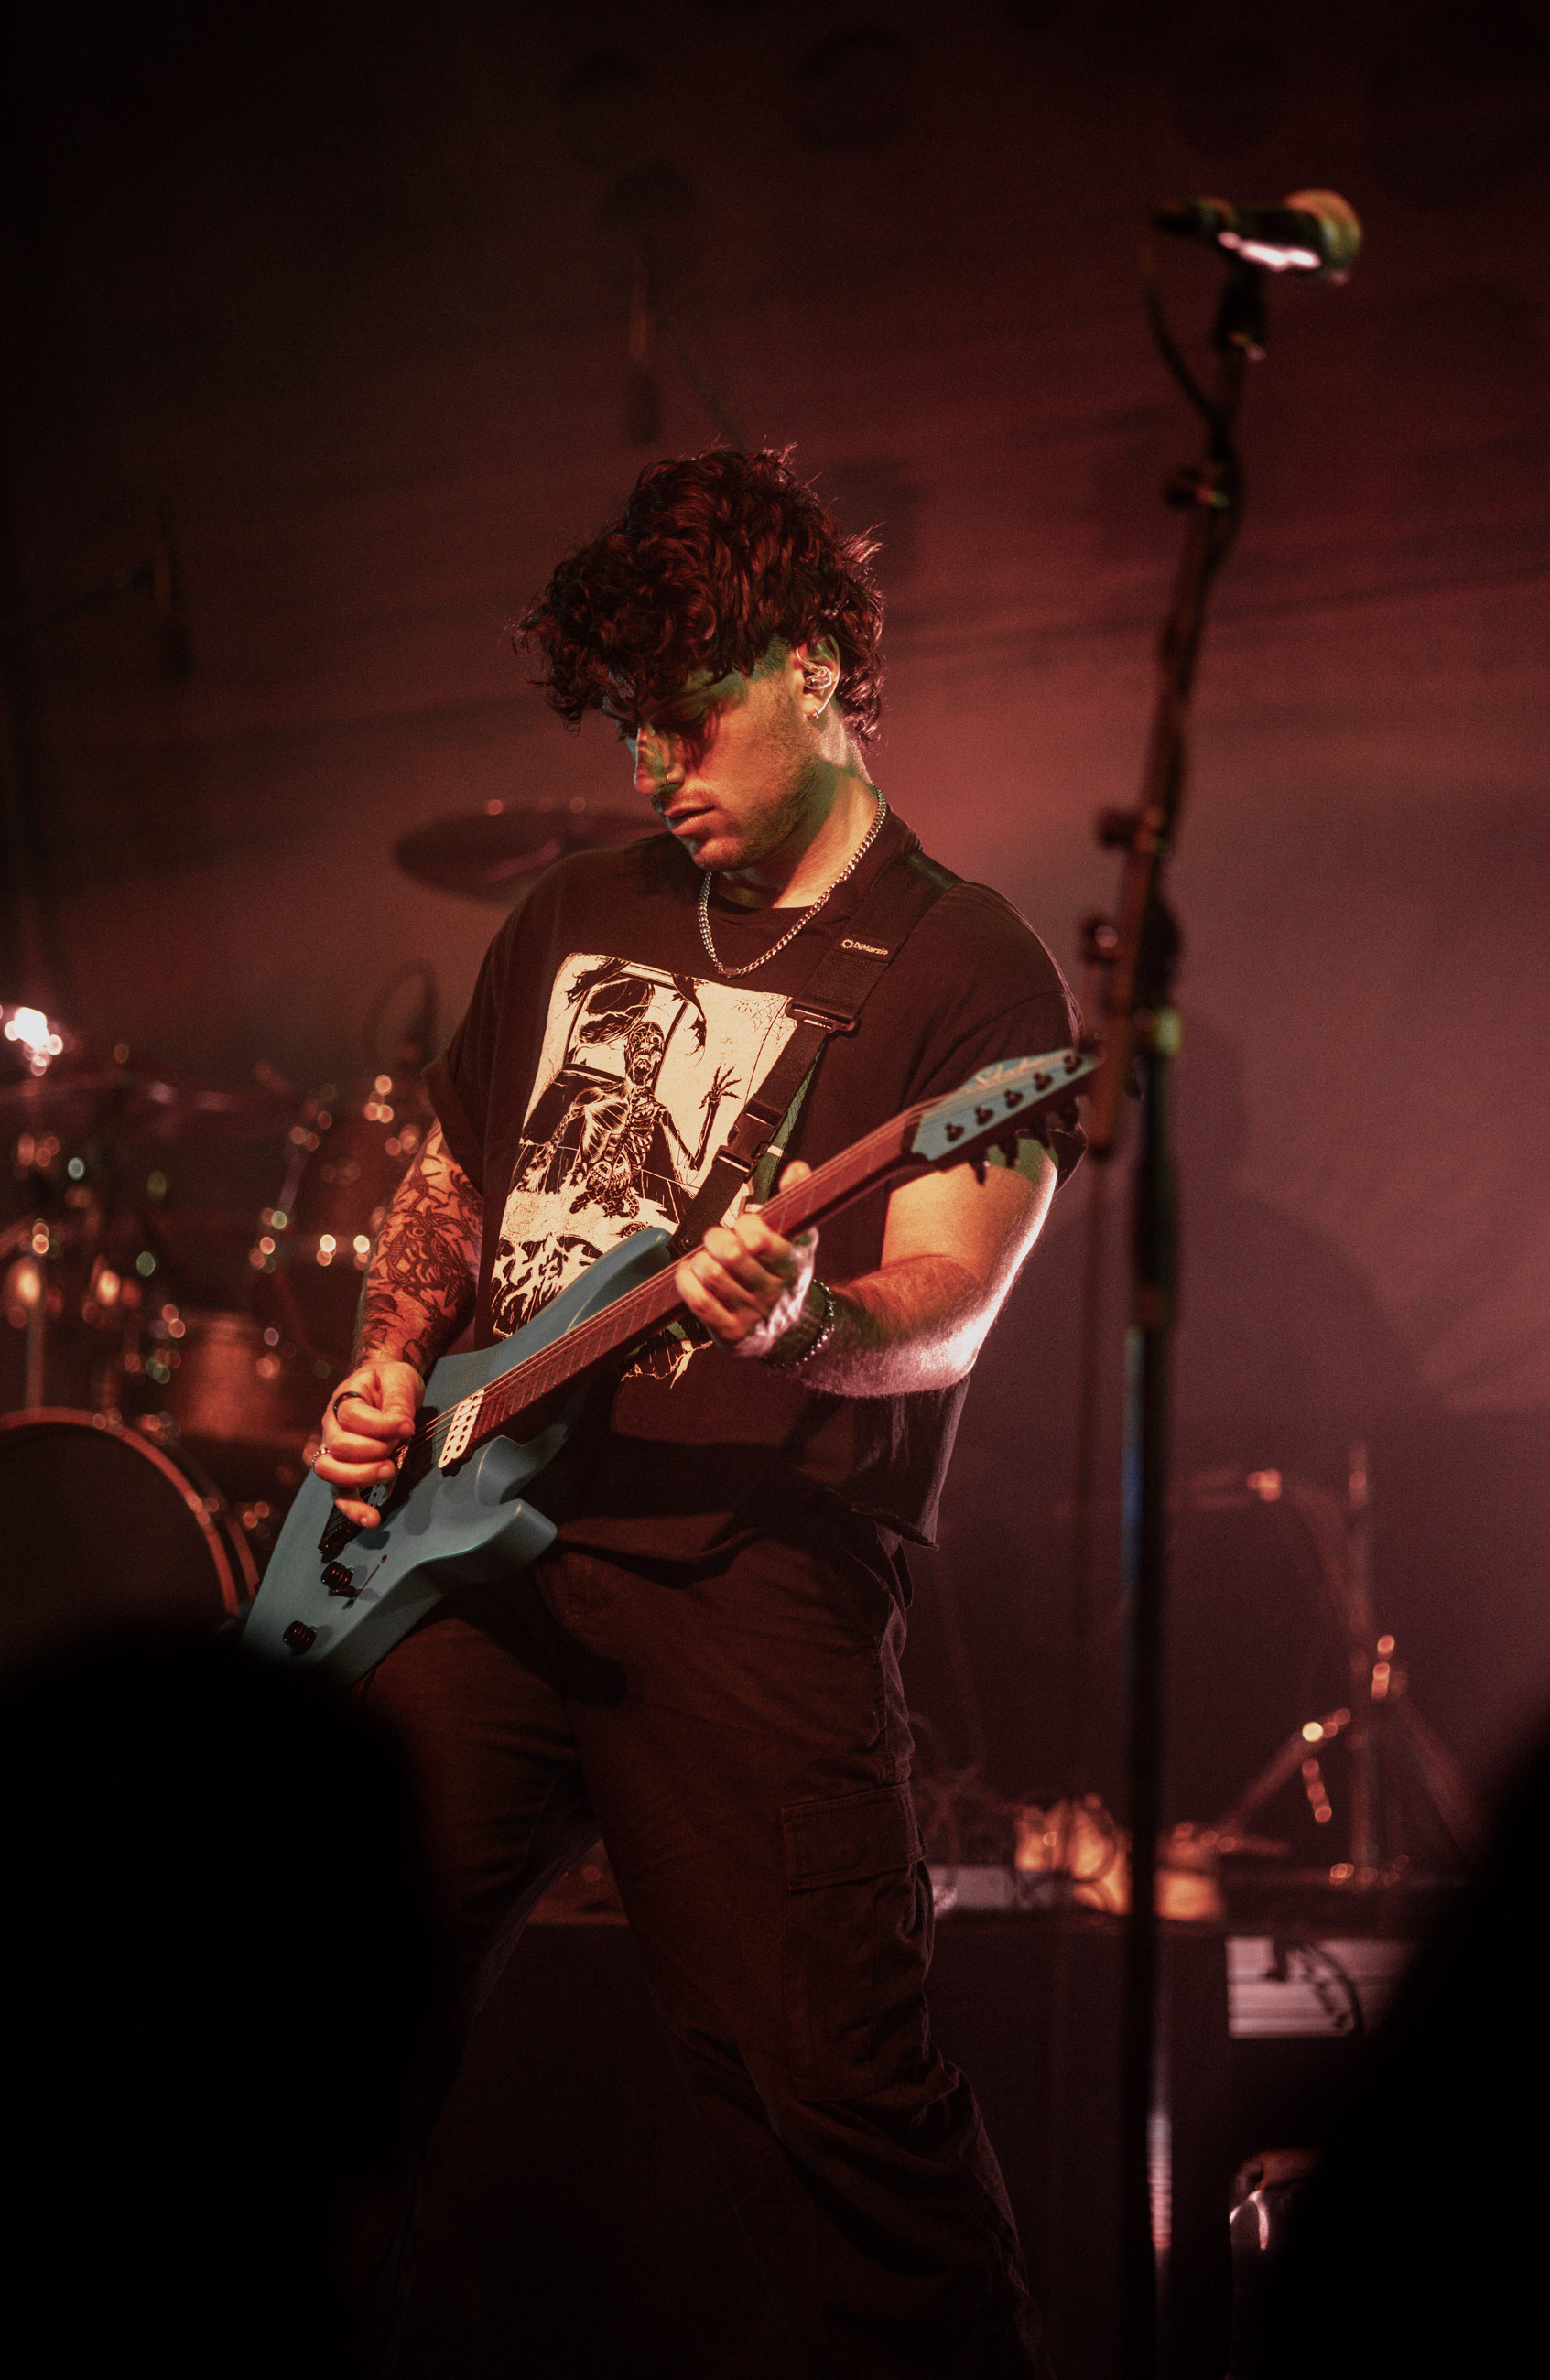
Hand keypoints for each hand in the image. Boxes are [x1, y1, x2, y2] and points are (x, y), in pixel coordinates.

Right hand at [312, 1356, 424, 1527]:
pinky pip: (341, 1495)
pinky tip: (372, 1519)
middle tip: (396, 1450)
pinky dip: (354, 1509)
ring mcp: (334, 1452)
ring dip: (362, 1477)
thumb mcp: (399, 1379)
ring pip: (332, 1472)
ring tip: (389, 1472)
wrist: (384, 1385)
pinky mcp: (345, 1472)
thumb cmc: (391, 1382)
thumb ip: (397, 1401)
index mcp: (343, 1401)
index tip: (407, 1426)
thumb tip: (401, 1426)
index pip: (352, 1417)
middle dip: (371, 1452)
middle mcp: (331, 1428)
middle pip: (339, 1447)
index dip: (382, 1425)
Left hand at [676, 1160, 817, 1360]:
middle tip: (716, 1239)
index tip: (744, 1225)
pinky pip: (699, 1302)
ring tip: (705, 1259)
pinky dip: (687, 1282)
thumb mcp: (799, 1239)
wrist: (787, 1329)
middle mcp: (774, 1291)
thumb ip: (795, 1201)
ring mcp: (752, 1314)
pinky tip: (689, 1274)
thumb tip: (797, 1168)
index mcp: (793, 1264)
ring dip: (700, 1260)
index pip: (761, 1239)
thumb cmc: (784, 1275)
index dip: (746, 1226)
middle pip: (732, 1255)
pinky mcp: (731, 1333)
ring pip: (712, 1275)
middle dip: (716, 1239)